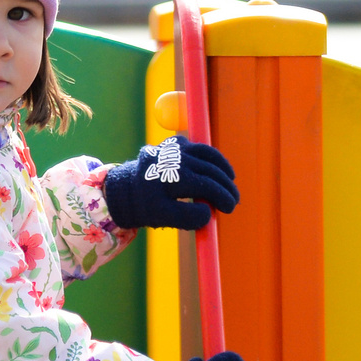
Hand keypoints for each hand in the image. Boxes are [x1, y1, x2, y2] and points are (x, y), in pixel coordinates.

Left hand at [99, 136, 238, 230]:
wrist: (126, 189)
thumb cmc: (147, 206)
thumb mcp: (164, 218)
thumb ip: (187, 218)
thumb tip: (210, 212)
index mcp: (171, 177)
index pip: (207, 186)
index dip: (223, 198)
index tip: (231, 208)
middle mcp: (174, 158)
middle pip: (212, 170)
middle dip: (227, 187)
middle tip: (234, 200)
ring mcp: (174, 147)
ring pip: (209, 154)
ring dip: (223, 169)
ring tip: (230, 182)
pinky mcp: (174, 142)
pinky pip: (199, 149)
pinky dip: (210, 159)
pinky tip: (216, 171)